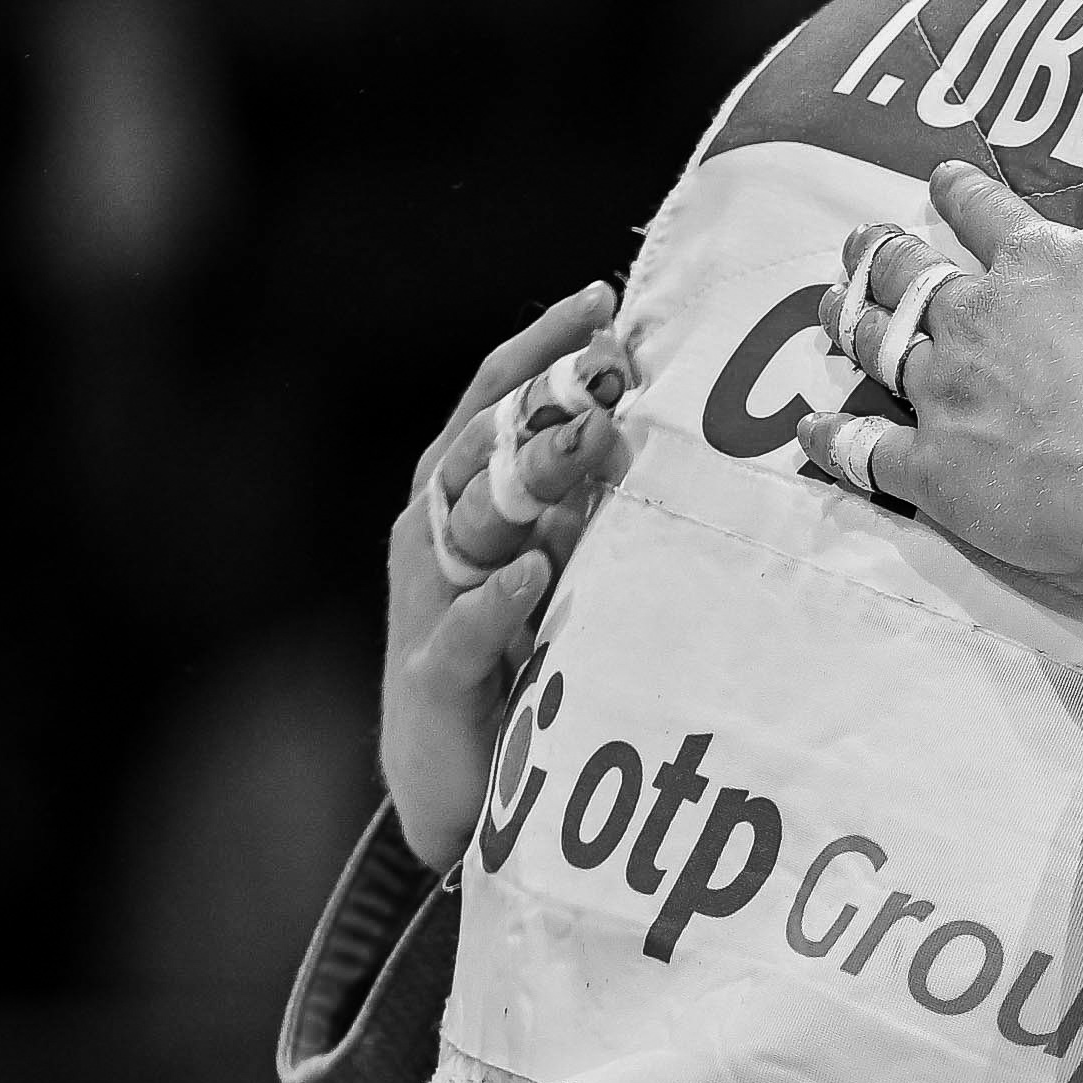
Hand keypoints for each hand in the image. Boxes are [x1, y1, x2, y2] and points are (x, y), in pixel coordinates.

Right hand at [382, 280, 633, 865]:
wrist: (457, 784)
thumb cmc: (515, 658)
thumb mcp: (560, 563)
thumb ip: (586, 499)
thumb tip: (654, 421)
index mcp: (462, 496)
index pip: (495, 399)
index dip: (542, 346)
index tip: (604, 298)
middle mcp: (434, 535)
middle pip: (480, 445)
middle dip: (541, 397)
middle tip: (610, 359)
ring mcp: (428, 601)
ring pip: (467, 521)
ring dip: (527, 478)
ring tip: (590, 438)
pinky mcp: (433, 675)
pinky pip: (463, 629)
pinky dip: (497, 600)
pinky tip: (532, 574)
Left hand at [800, 138, 1082, 617]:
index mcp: (1028, 262)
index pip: (981, 210)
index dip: (958, 190)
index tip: (941, 181)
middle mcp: (971, 320)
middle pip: (905, 275)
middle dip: (877, 254)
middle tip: (860, 245)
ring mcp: (944, 394)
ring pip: (876, 347)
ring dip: (850, 323)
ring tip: (832, 310)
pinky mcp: (935, 468)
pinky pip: (865, 450)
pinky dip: (834, 438)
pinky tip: (815, 430)